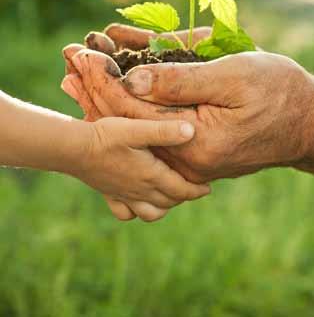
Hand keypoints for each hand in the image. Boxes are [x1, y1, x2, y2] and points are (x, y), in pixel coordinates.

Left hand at [62, 24, 313, 182]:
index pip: (133, 113)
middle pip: (128, 123)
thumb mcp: (233, 77)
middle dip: (97, 88)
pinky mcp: (193, 147)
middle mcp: (184, 157)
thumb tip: (132, 80)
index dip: (104, 81)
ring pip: (138, 125)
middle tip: (69, 59)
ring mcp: (187, 155)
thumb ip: (182, 81)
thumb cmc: (279, 94)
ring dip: (110, 95)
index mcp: (194, 143)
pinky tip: (116, 84)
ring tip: (80, 72)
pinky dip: (135, 103)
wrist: (307, 123)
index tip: (80, 54)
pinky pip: (155, 125)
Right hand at [71, 116, 209, 221]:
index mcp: (151, 175)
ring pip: (151, 212)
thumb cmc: (107, 136)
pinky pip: (127, 213)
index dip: (197, 190)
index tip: (208, 188)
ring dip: (164, 206)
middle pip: (170, 201)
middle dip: (184, 197)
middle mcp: (140, 190)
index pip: (181, 190)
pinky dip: (137, 211)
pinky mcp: (110, 194)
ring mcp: (124, 195)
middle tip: (193, 188)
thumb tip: (191, 131)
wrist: (74, 149)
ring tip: (170, 195)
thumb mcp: (137, 129)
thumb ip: (164, 131)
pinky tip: (140, 200)